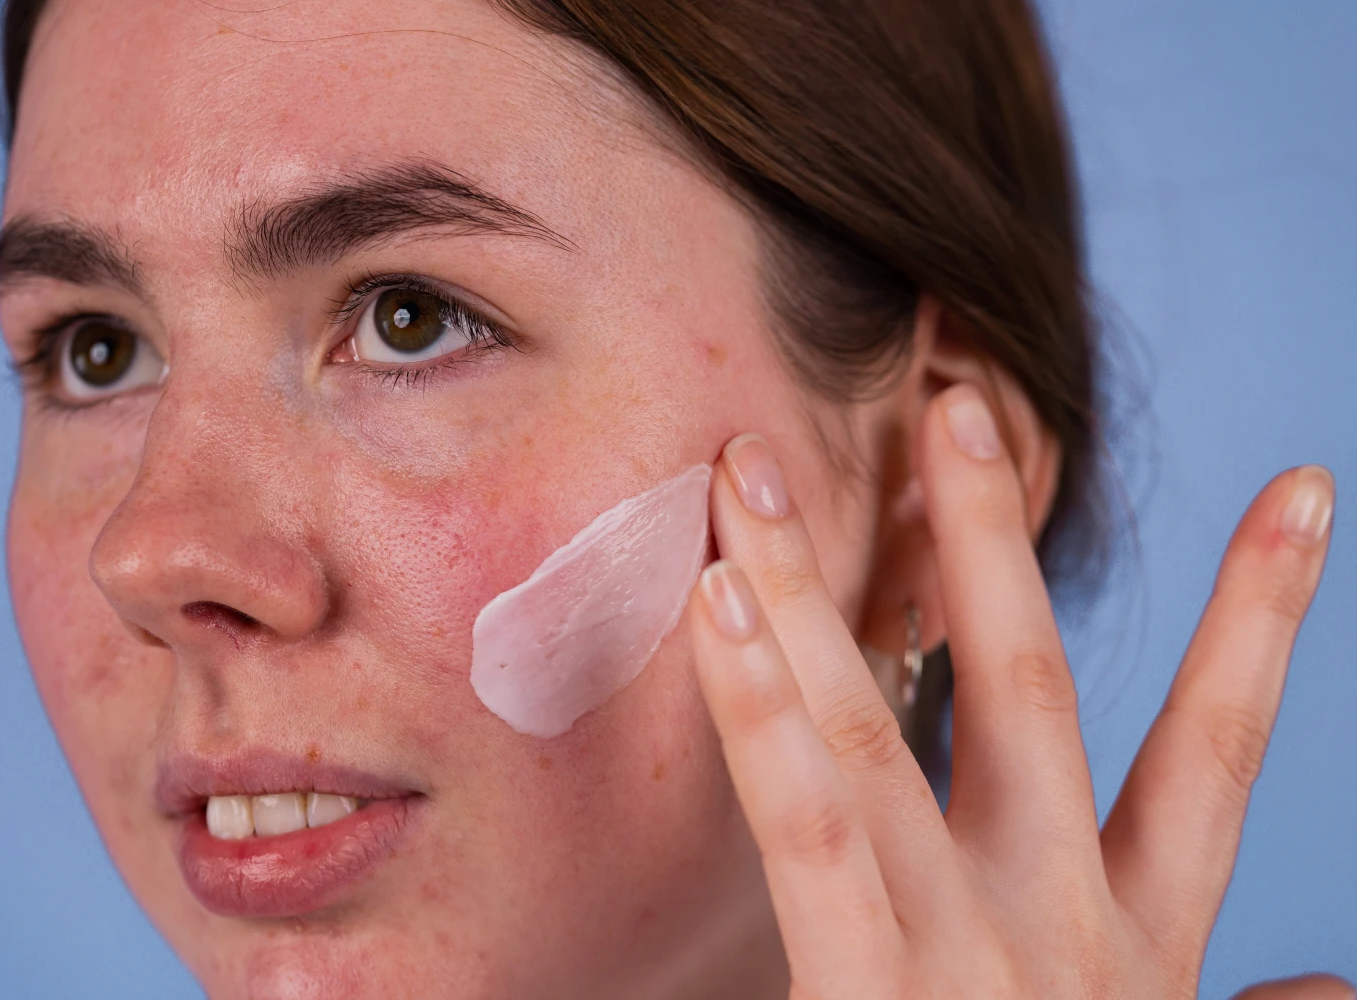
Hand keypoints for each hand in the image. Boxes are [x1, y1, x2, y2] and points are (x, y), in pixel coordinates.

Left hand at [689, 384, 1344, 999]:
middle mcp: (1053, 917)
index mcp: (1139, 937)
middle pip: (1025, 685)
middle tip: (956, 398)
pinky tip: (711, 602)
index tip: (1298, 488)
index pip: (1216, 752)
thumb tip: (1335, 990)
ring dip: (808, 588)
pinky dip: (758, 711)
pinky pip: (806, 825)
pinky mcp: (864, 993)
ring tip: (752, 468)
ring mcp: (957, 947)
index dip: (1260, 617)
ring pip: (875, 726)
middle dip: (987, 534)